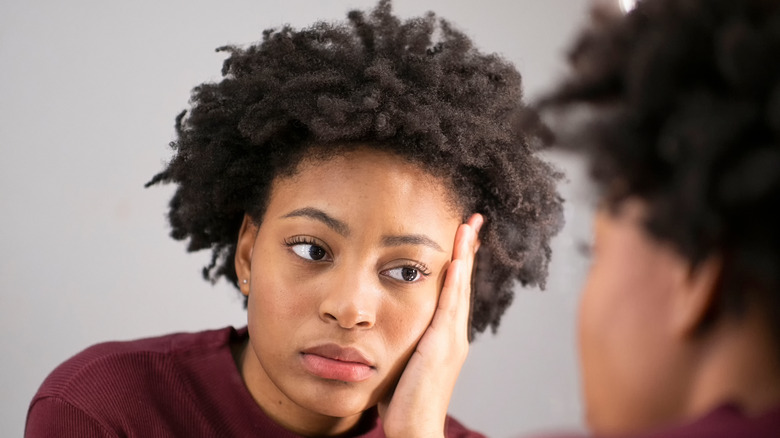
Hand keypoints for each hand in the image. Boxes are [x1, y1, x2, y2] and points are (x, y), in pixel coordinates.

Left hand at [379, 213, 483, 437]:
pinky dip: (455, 282)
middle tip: (472, 220)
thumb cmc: (403, 403)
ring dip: (464, 256)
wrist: (414, 432)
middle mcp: (453, 334)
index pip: (451, 291)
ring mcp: (451, 340)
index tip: (459, 237)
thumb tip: (385, 326)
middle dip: (467, 250)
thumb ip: (401, 342)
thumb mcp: (401, 362)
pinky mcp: (442, 347)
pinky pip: (450, 306)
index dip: (457, 263)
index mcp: (443, 337)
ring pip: (459, 288)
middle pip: (461, 283)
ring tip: (467, 227)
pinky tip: (456, 260)